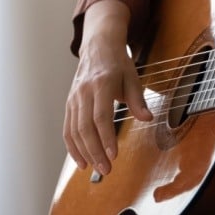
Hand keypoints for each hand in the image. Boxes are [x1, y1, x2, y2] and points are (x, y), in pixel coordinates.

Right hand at [63, 0, 151, 175]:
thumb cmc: (117, 63)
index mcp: (101, 83)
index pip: (101, 115)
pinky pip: (67, 128)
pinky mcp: (69, 103)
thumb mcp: (133, 77)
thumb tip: (147, 118)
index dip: (106, 137)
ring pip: (74, 130)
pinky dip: (72, 147)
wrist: (98, 46)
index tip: (113, 154)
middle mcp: (84, 92)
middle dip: (95, 151)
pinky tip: (81, 160)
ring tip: (96, 168)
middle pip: (85, 127)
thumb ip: (138, 99)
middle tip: (106, 169)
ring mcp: (74, 98)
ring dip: (84, 153)